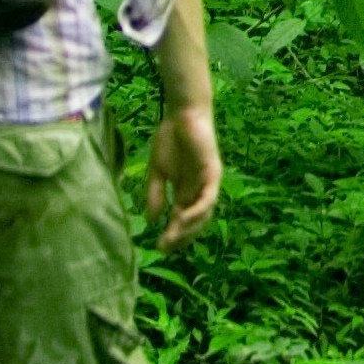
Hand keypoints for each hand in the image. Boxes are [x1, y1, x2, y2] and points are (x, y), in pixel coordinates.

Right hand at [146, 103, 221, 250]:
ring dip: (189, 228)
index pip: (182, 220)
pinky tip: (182, 219)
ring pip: (203, 214)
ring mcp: (207, 183)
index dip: (173, 235)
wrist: (181, 114)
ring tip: (172, 238)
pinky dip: (197, 211)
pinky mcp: (213, 173)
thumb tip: (150, 221)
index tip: (159, 248)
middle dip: (181, 237)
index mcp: (186, 191)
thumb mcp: (157, 172)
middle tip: (165, 248)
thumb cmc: (169, 139)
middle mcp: (199, 190)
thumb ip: (155, 194)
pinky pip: (208, 198)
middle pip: (194, 222)